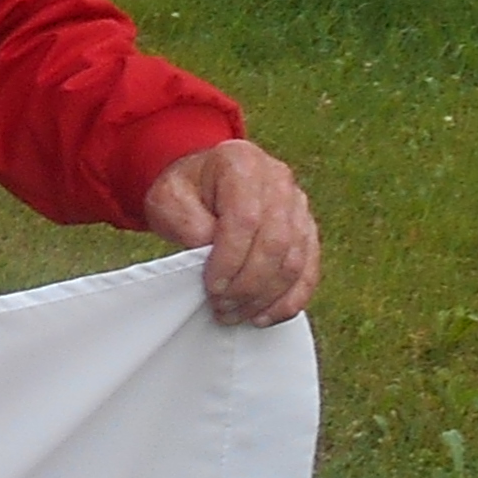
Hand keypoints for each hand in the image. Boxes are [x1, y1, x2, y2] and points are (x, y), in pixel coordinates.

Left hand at [138, 140, 319, 326]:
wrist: (201, 185)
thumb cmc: (183, 193)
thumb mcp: (169, 200)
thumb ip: (189, 224)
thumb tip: (212, 256)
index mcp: (242, 163)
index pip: (245, 219)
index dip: (230, 260)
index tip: (210, 287)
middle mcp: (278, 179)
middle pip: (275, 242)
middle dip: (248, 284)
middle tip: (222, 308)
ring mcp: (298, 204)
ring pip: (295, 260)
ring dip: (266, 296)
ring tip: (236, 314)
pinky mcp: (306, 229)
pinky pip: (308, 269)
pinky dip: (291, 298)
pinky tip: (265, 315)